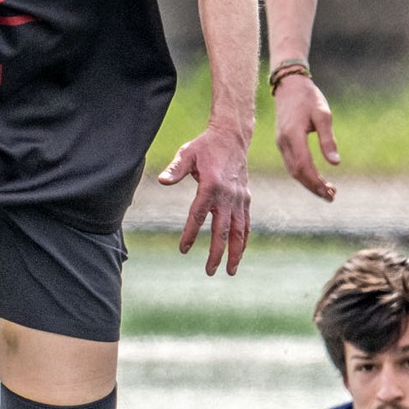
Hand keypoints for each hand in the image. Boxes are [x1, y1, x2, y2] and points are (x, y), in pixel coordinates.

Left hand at [157, 124, 250, 275]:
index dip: (190, 234)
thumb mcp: (187, 154)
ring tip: (230, 271)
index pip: (198, 215)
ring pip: (239, 231)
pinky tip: (240, 253)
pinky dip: (244, 239)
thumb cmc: (205, 146)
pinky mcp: (246, 198)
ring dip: (236, 252)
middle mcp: (228, 195)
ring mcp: (239, 198)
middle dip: (216, 253)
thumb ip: (175, 169)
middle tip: (209, 271)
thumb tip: (162, 181)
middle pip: (222, 230)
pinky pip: (246, 223)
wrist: (232, 137)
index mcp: (211, 186)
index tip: (183, 249)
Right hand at [272, 73, 338, 200]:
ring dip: (309, 183)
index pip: (304, 166)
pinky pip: (292, 164)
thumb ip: (328, 140)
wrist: (289, 86)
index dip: (316, 181)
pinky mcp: (282, 143)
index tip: (330, 191)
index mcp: (293, 135)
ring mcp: (281, 143)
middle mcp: (283, 142)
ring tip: (327, 191)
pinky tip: (316, 178)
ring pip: (293, 170)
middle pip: (297, 173)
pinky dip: (303, 174)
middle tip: (332, 197)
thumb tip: (335, 164)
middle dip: (313, 187)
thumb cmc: (309, 98)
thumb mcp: (323, 115)